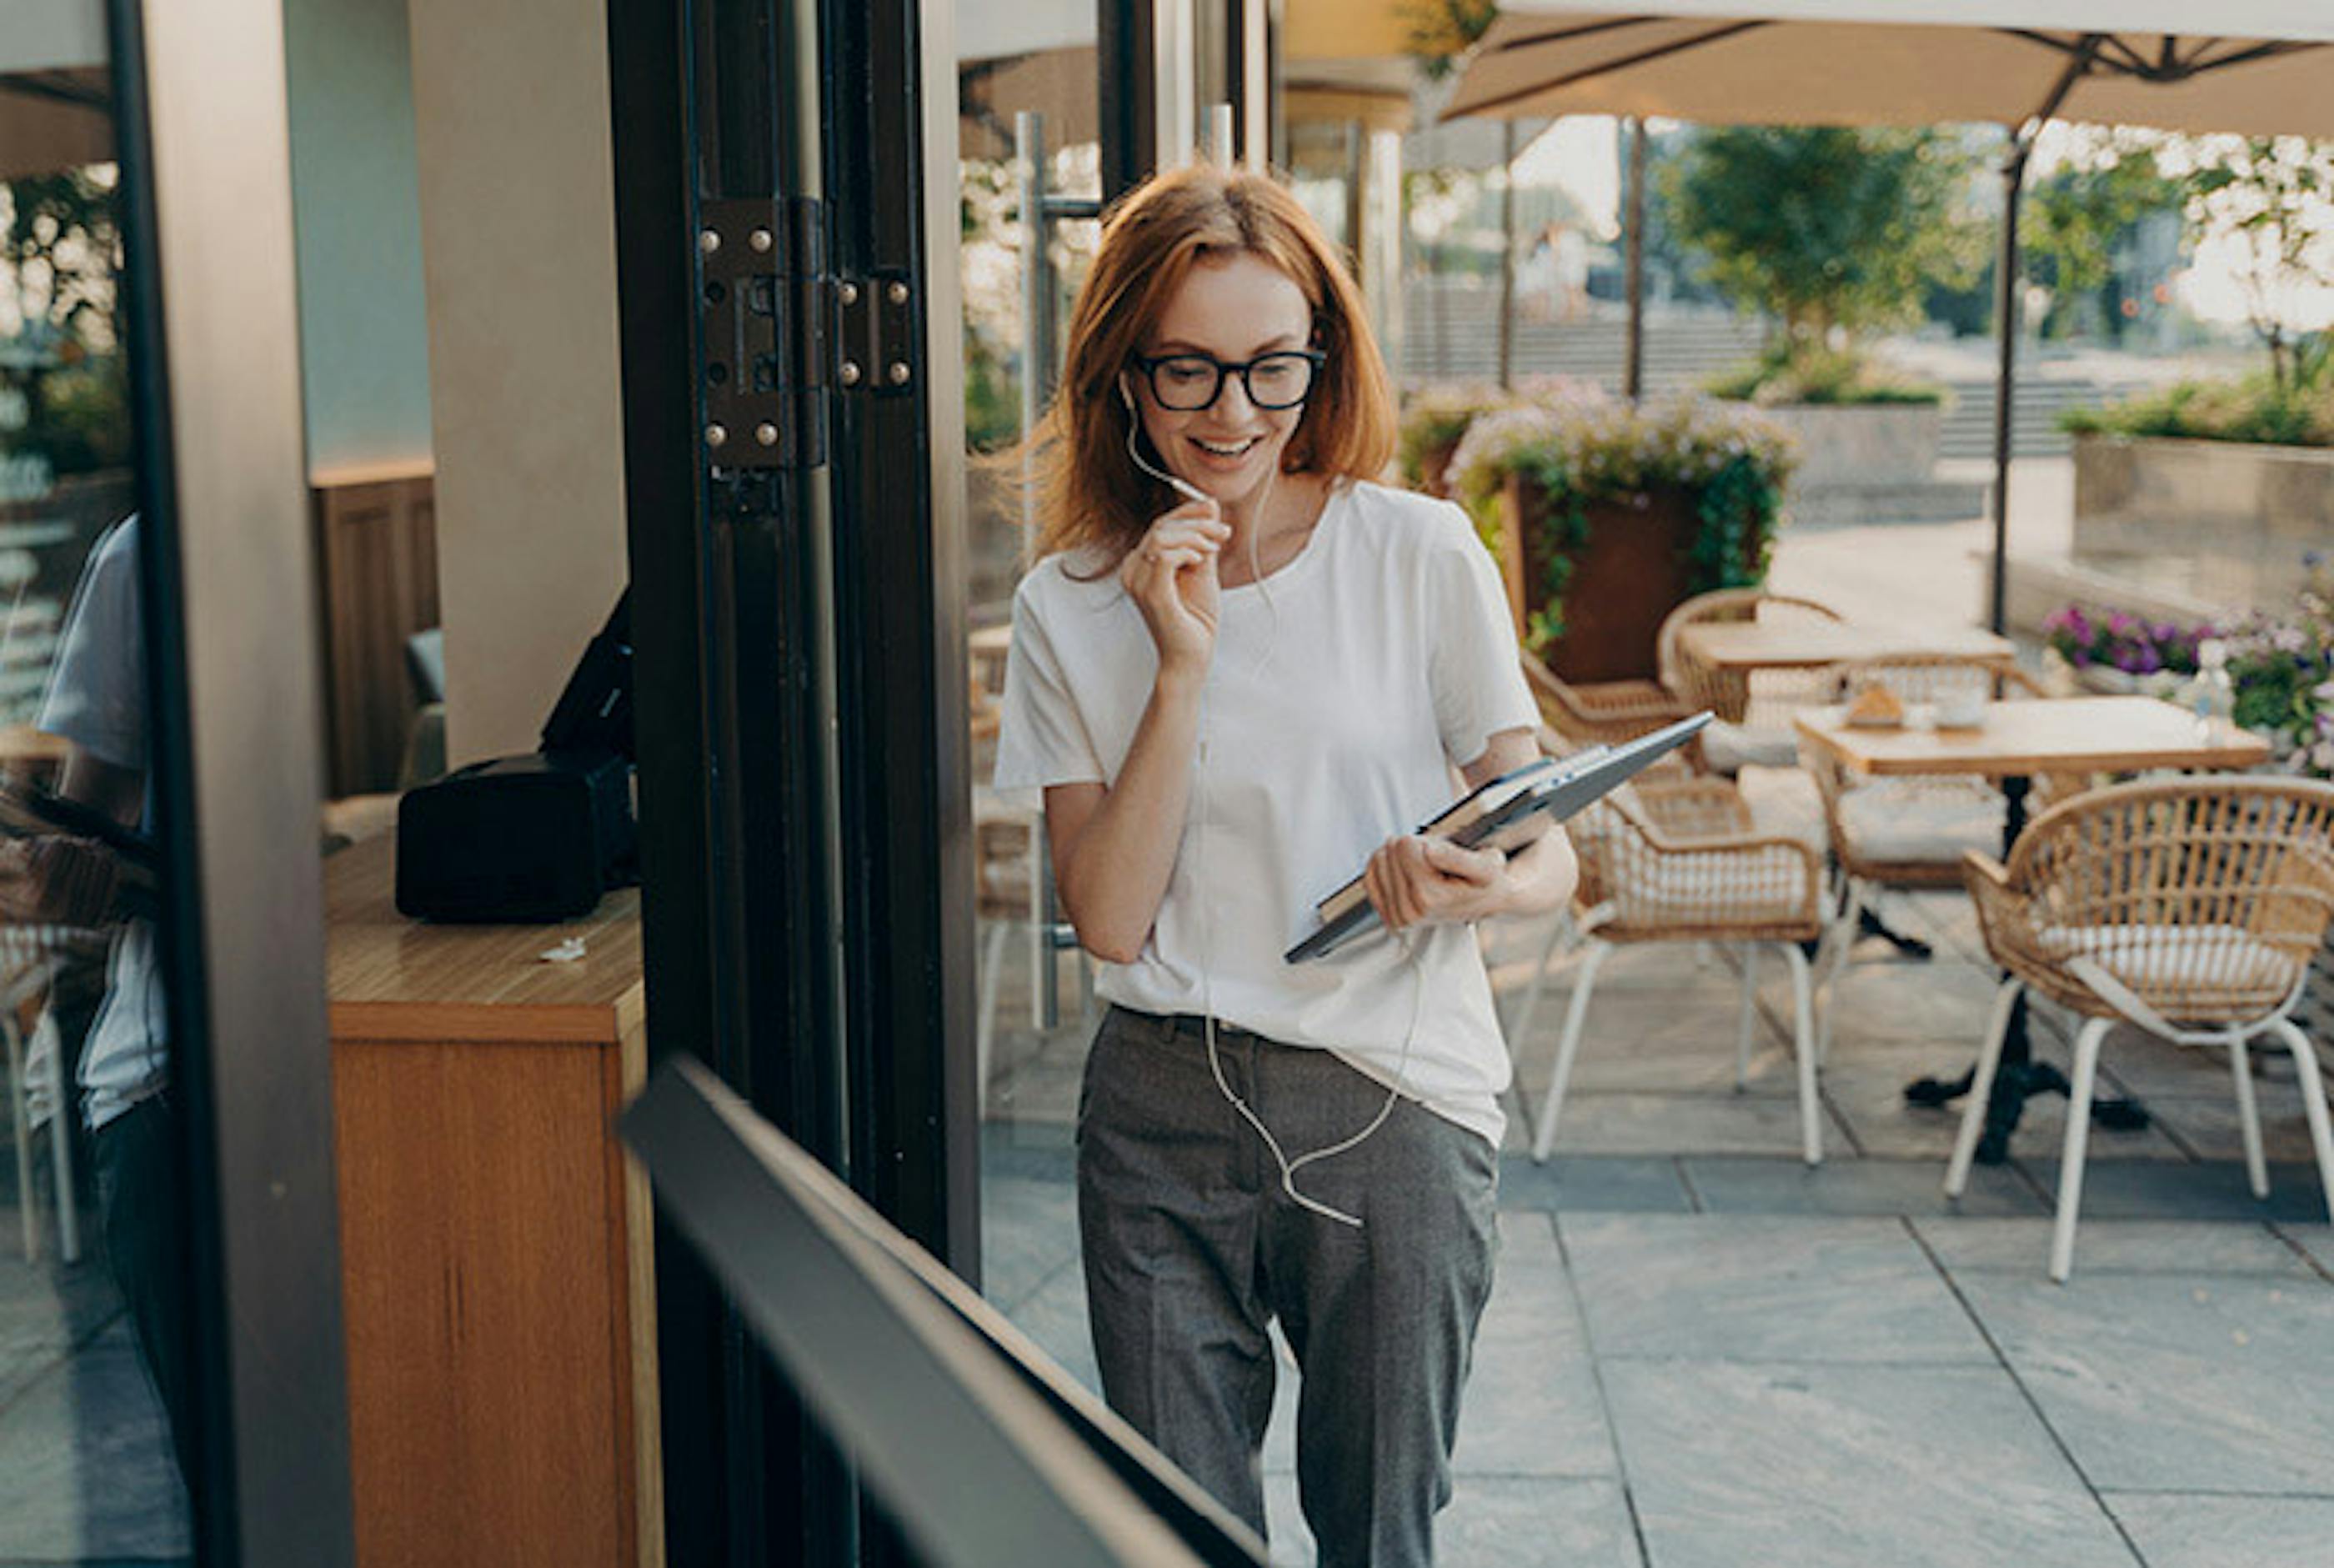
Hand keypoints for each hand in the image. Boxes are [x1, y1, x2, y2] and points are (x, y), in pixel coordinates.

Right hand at [1119, 500, 1229, 682]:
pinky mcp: (1151, 593)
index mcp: (1141, 564)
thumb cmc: (1195, 620)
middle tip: (1223, 532)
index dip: (1188, 511)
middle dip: (1197, 522)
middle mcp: (1133, 571)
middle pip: (1160, 526)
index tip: (1215, 509)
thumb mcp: (1203, 570)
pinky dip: (1188, 552)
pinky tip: (1201, 561)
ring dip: (1195, 536)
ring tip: (1213, 550)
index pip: (1160, 525)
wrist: (1192, 657)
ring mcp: (1138, 583)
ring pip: (1161, 536)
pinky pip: (1165, 556)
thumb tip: (1211, 505)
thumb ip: (1204, 540)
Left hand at [1362, 835, 1510, 933]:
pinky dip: (1386, 866)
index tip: (1444, 857)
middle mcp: (1409, 913)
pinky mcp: (1389, 917)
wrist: (1488, 903)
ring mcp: (1397, 918)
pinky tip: (1408, 873)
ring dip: (1402, 858)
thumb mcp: (1486, 865)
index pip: (1405, 846)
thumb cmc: (1486, 882)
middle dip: (1415, 850)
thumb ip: (1456, 857)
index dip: (1427, 843)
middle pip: (1391, 851)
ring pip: (1379, 859)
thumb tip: (1428, 850)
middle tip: (1438, 865)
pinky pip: (1370, 875)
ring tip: (1428, 871)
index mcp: (1429, 899)